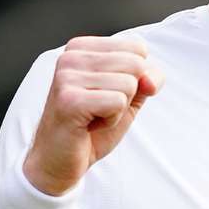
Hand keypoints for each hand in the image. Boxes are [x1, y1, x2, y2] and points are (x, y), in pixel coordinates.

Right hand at [23, 36, 163, 196]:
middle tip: (100, 108)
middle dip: (128, 94)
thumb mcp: (129, 95)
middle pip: (136, 65)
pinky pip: (118, 103)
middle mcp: (70, 57)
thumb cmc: (92, 125)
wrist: (59, 160)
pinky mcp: (69, 100)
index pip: (138, 48)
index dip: (136, 78)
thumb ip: (148, 78)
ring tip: (93, 117)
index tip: (106, 94)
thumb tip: (149, 80)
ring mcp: (67, 77)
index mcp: (81, 48)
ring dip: (118, 109)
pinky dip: (111, 120)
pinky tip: (89, 125)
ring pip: (129, 84)